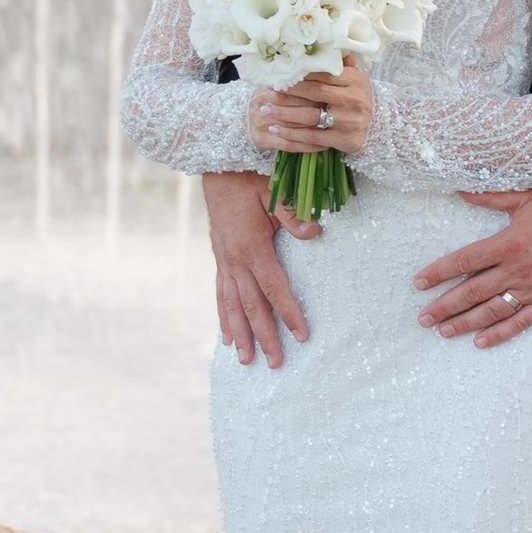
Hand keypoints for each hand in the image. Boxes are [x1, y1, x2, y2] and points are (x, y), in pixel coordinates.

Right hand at [203, 170, 313, 369]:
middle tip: (275, 364)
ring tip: (246, 361)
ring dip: (240, 335)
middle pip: (252, 307)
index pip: (274, 288)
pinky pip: (221, 294)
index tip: (301, 336)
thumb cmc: (249, 178)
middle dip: (264, 337)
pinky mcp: (219, 259)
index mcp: (251, 247)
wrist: (218, 169)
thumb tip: (313, 232)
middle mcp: (234, 260)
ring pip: (232, 306)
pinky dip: (224, 317)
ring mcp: (224, 261)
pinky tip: (227, 337)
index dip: (289, 313)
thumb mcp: (274, 190)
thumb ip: (292, 213)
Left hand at [246, 59, 374, 160]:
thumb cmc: (359, 97)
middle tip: (267, 89)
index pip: (324, 75)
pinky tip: (275, 130)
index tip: (280, 73)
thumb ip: (340, 63)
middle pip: (315, 93)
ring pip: (311, 116)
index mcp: (356, 81)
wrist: (381, 125)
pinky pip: (312, 137)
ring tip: (265, 109)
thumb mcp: (356, 78)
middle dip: (288, 91)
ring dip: (284, 113)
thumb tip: (325, 40)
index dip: (300, 74)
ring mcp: (349, 121)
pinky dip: (292, 134)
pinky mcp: (344, 140)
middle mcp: (354, 100)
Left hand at [415, 187, 531, 347]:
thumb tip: (461, 189)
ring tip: (443, 330)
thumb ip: (491, 196)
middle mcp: (517, 270)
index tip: (419, 283)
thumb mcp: (527, 196)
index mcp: (509, 243)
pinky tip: (481, 342)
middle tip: (423, 318)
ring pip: (492, 311)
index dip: (439, 272)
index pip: (465, 261)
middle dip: (444, 306)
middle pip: (472, 292)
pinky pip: (521, 322)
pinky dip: (500, 334)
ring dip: (465, 323)